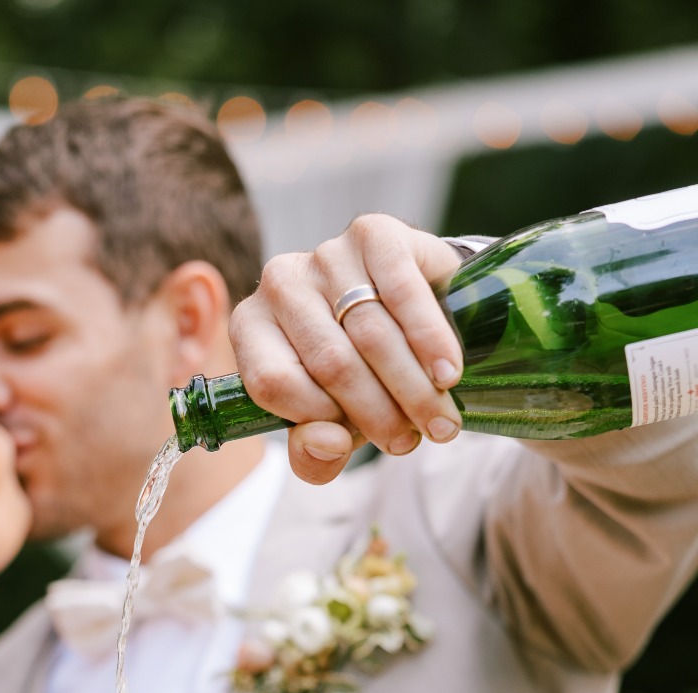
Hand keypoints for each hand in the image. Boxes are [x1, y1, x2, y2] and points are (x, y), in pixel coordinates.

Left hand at [229, 214, 465, 484]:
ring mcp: (327, 254)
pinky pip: (403, 293)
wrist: (409, 308)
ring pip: (370, 335)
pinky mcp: (374, 233)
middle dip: (377, 414)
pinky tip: (447, 374)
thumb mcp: (329, 425)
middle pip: (330, 362)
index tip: (351, 443)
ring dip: (411, 388)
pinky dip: (429, 340)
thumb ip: (314, 453)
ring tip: (439, 423)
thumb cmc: (356, 377)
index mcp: (251, 329)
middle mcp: (280, 283)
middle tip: (409, 444)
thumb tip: (328, 443)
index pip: (272, 382)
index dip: (315, 418)